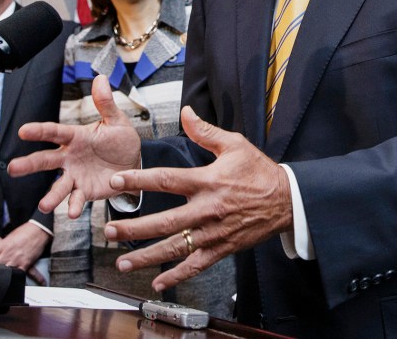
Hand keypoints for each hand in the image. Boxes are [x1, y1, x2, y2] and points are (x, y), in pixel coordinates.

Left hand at [0, 223, 50, 284]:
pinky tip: (13, 286)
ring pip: (4, 272)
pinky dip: (16, 280)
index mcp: (3, 245)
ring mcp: (17, 260)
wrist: (38, 230)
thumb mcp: (9, 237)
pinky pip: (19, 275)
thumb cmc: (24, 232)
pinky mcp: (25, 264)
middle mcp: (8, 254)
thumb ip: (1, 247)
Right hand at [8, 75, 140, 217]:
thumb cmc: (120, 140)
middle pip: (47, 160)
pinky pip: (76, 199)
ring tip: (43, 205)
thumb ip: (106, 103)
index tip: (23, 131)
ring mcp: (76, 176)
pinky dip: (73, 206)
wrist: (134, 162)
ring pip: (59, 186)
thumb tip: (100, 79)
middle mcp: (70, 158)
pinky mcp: (85, 191)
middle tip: (13, 168)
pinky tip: (71, 212)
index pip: (55, 132)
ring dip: (51, 195)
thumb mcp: (116, 120)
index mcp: (76, 137)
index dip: (40, 131)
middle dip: (30, 164)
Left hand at [103, 106, 293, 290]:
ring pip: (175, 248)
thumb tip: (185, 113)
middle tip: (109, 231)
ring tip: (121, 262)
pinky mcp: (222, 249)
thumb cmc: (260, 172)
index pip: (166, 180)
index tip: (116, 182)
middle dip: (133, 228)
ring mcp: (214, 233)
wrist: (288, 200)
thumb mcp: (235, 144)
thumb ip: (206, 131)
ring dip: (146, 257)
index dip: (139, 180)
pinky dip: (177, 276)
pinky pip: (196, 265)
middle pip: (165, 221)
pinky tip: (157, 283)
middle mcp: (207, 209)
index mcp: (207, 181)